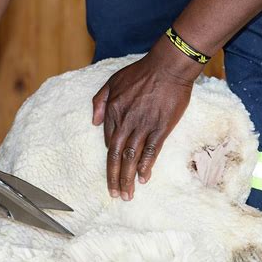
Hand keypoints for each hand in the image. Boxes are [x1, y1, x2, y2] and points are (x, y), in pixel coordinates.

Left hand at [92, 36, 202, 200]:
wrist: (167, 66)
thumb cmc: (140, 72)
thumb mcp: (112, 81)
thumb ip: (99, 102)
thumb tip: (93, 123)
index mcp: (112, 112)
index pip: (108, 142)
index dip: (109, 160)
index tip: (112, 173)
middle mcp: (125, 122)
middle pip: (116, 156)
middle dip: (114, 178)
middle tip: (115, 194)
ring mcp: (143, 126)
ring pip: (131, 157)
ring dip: (127, 178)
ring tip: (127, 194)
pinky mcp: (160, 128)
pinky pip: (151, 151)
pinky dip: (146, 166)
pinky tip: (143, 178)